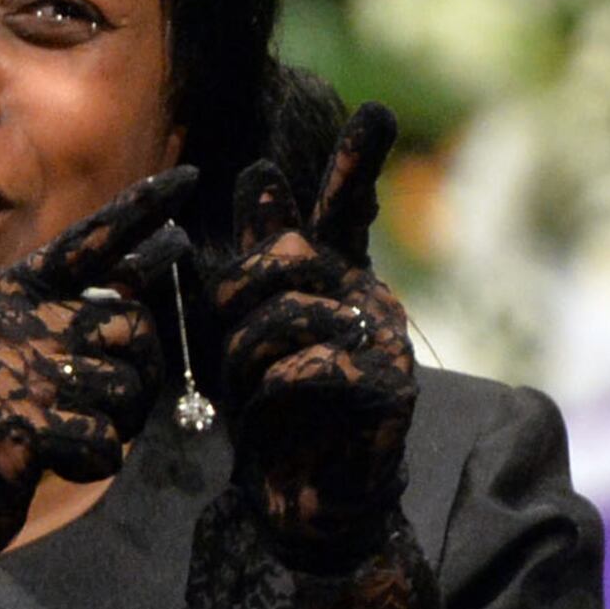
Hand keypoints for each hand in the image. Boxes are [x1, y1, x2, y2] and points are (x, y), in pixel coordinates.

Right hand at [0, 168, 193, 608]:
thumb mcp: (15, 349)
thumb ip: (70, 315)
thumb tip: (145, 277)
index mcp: (11, 292)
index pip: (88, 241)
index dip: (142, 210)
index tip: (191, 177)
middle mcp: (13, 317)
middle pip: (131, 324)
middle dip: (139, 372)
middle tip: (107, 405)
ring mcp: (16, 367)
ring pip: (127, 387)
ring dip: (115, 424)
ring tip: (69, 434)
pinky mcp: (23, 423)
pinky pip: (107, 441)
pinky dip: (93, 462)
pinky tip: (52, 462)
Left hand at [212, 104, 417, 571]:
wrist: (301, 496)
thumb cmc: (272, 412)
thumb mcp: (243, 328)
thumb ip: (253, 263)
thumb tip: (260, 171)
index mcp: (336, 278)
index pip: (346, 208)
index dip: (357, 162)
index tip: (376, 111)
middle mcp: (368, 297)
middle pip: (284, 258)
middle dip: (232, 299)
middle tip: (224, 348)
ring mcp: (384, 341)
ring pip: (285, 312)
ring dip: (245, 356)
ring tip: (249, 390)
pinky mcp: (385, 388)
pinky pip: (302, 365)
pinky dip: (270, 390)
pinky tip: (276, 412)